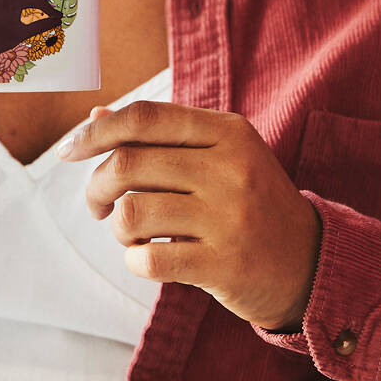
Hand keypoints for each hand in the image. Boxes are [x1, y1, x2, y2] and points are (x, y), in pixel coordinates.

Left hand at [58, 102, 321, 331]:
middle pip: (128, 163)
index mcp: (227, 131)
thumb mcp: (218, 153)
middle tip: (98, 204)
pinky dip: (135, 260)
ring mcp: (229, 217)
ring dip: (117, 227)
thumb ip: (160, 134)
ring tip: (130, 232)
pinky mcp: (225, 265)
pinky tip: (147, 258)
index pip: (145, 117)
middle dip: (97, 185)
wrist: (311, 261)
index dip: (97, 131)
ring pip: (132, 213)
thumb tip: (96, 115)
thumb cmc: (250, 199)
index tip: (69, 149)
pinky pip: (150, 260)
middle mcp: (229, 168)